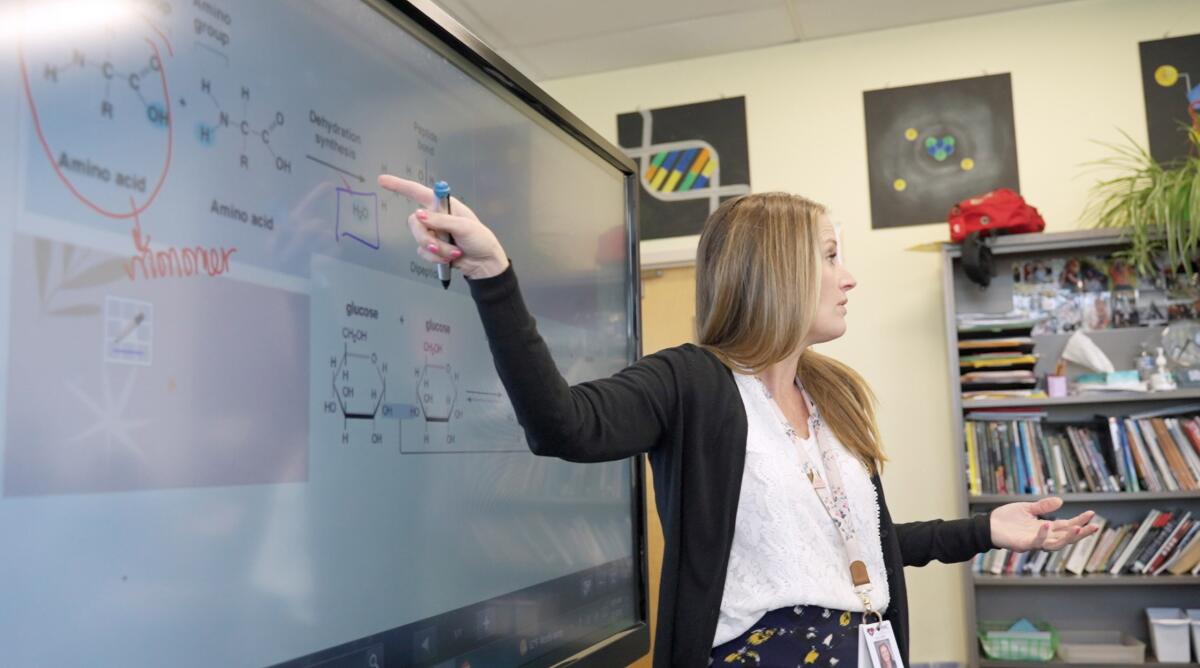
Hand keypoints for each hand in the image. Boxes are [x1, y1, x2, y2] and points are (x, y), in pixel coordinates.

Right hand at [377, 175, 508, 279]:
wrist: (485, 263)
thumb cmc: (480, 239)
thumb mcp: (464, 227)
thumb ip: (441, 221)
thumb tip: (418, 215)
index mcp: (443, 206)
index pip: (418, 192)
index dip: (400, 185)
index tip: (382, 180)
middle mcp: (435, 217)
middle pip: (414, 222)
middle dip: (425, 236)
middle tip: (439, 245)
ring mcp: (433, 233)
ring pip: (419, 239)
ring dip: (437, 249)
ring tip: (454, 253)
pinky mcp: (432, 248)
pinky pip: (423, 252)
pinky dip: (436, 257)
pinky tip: (451, 258)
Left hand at [989, 497, 1097, 551]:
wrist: (988, 525)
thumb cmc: (1007, 518)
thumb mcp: (1027, 509)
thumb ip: (1042, 506)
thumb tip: (1061, 501)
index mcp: (1045, 528)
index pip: (1066, 526)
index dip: (1079, 521)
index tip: (1091, 513)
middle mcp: (1043, 537)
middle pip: (1066, 537)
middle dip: (1081, 533)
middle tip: (1094, 526)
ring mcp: (1033, 542)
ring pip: (1055, 544)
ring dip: (1067, 537)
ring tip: (1078, 528)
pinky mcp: (1022, 544)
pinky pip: (1035, 542)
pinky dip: (1042, 535)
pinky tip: (1046, 524)